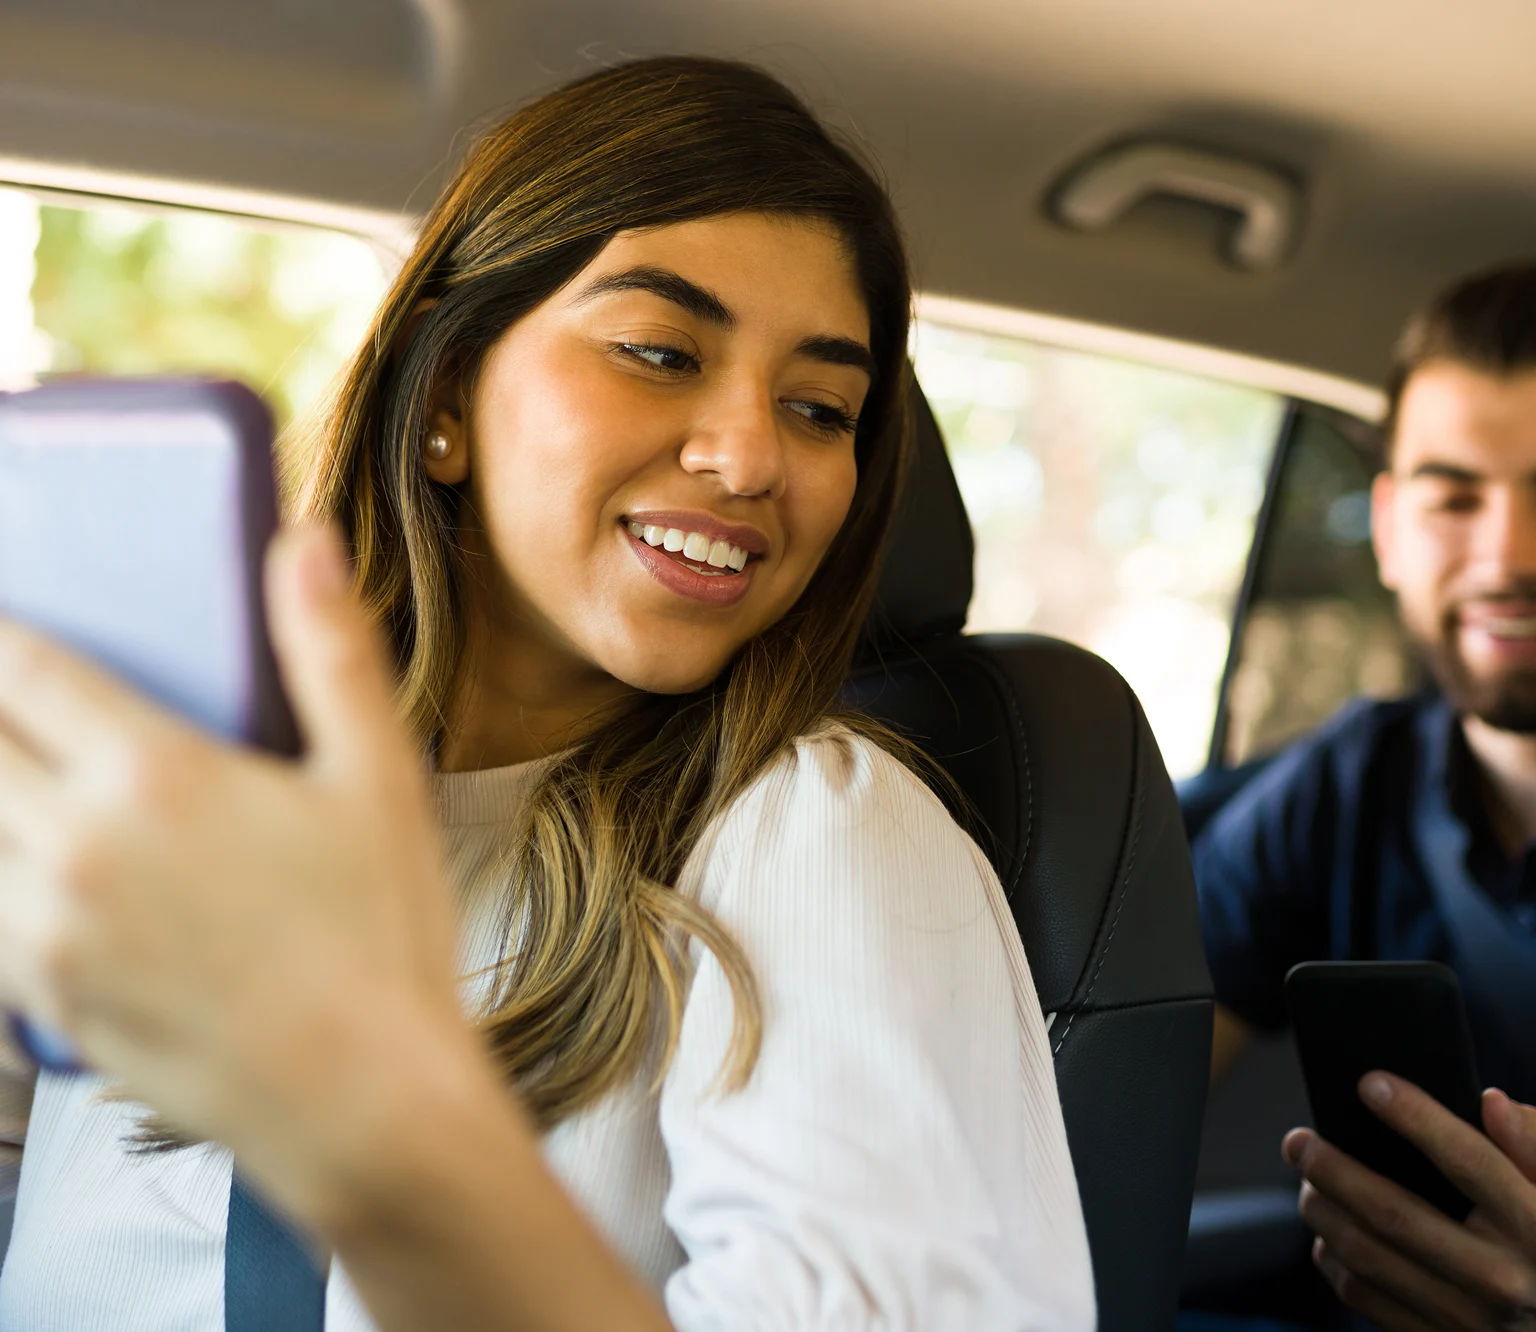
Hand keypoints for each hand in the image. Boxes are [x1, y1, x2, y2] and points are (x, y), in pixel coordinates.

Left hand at [0, 527, 471, 1219]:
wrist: (363, 1099)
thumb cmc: (381, 937)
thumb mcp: (378, 776)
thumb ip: (329, 648)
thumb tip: (305, 539)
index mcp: (154, 776)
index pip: (26, 673)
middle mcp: (75, 848)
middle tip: (7, 702)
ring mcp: (47, 932)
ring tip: (17, 776)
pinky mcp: (45, 1001)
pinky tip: (27, 869)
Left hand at [1283, 1073, 1535, 1329]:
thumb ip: (1533, 1148)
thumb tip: (1492, 1102)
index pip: (1468, 1161)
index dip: (1416, 1117)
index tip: (1370, 1084)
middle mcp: (1501, 1278)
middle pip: (1393, 1212)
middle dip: (1332, 1168)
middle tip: (1298, 1140)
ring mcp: (1467, 1319)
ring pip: (1365, 1255)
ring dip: (1322, 1211)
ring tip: (1307, 1181)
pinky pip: (1363, 1297)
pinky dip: (1332, 1258)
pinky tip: (1328, 1232)